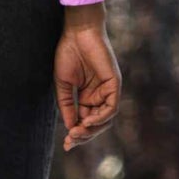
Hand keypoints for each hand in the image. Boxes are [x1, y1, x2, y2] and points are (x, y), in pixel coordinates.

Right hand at [54, 13, 120, 151]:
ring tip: (78, 132)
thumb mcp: (63, 85)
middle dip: (84, 135)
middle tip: (71, 141)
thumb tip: (70, 127)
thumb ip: (67, 106)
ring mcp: (108, 90)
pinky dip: (101, 117)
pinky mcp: (114, 84)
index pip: (85, 121)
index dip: (77, 134)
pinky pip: (111, 107)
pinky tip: (88, 121)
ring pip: (106, 119)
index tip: (66, 145)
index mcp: (87, 96)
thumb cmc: (68, 53)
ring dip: (92, 129)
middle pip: (96, 123)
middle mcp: (100, 95)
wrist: (76, 33)